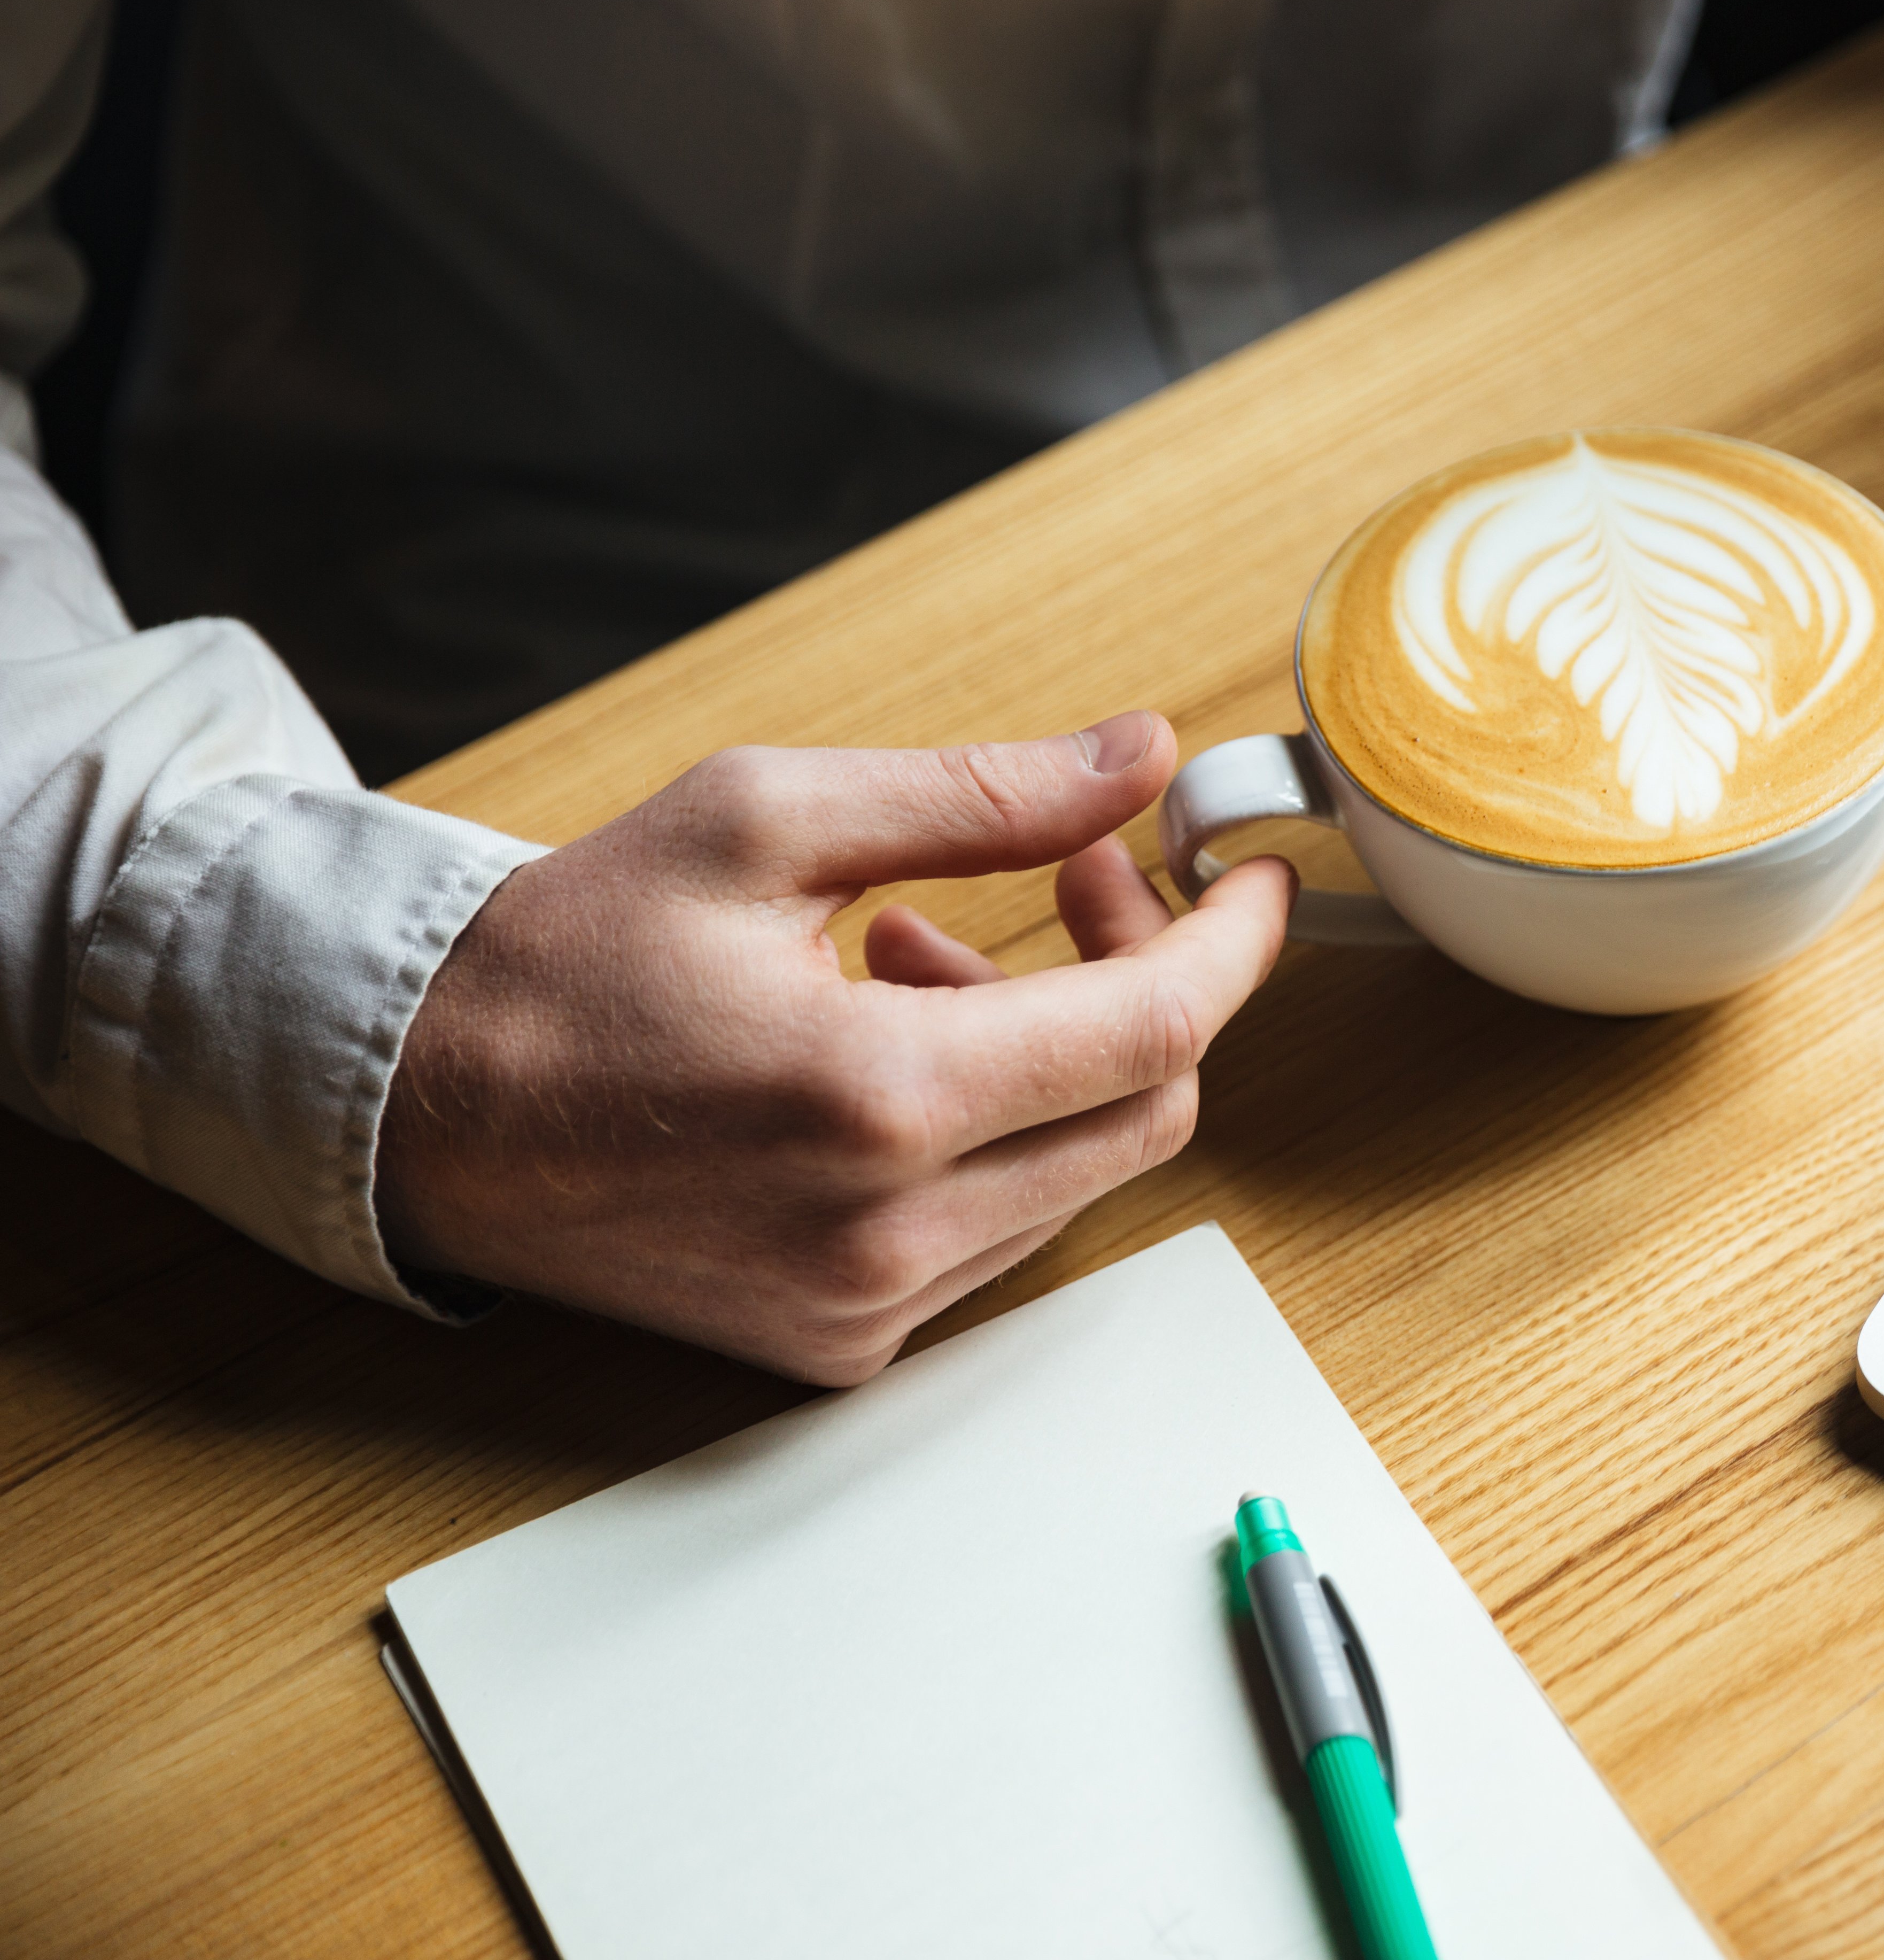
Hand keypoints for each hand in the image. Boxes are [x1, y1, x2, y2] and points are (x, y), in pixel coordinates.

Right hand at [374, 712, 1293, 1382]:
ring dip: (1054, 1052)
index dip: (1229, 944)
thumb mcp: (764, 820)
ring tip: (924, 952)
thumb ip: (980, 795)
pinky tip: (892, 1048)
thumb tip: (1140, 758)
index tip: (1248, 878)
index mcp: (877, 1100)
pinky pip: (996, 1230)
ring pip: (1079, 1172)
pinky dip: (991, 1129)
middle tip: (1075, 883)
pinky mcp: (838, 1343)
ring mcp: (865, 1305)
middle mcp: (886, 1232)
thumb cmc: (569, 955)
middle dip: (1146, 983)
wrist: (418, 1107)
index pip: (1153, 1030)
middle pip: (1146, 1112)